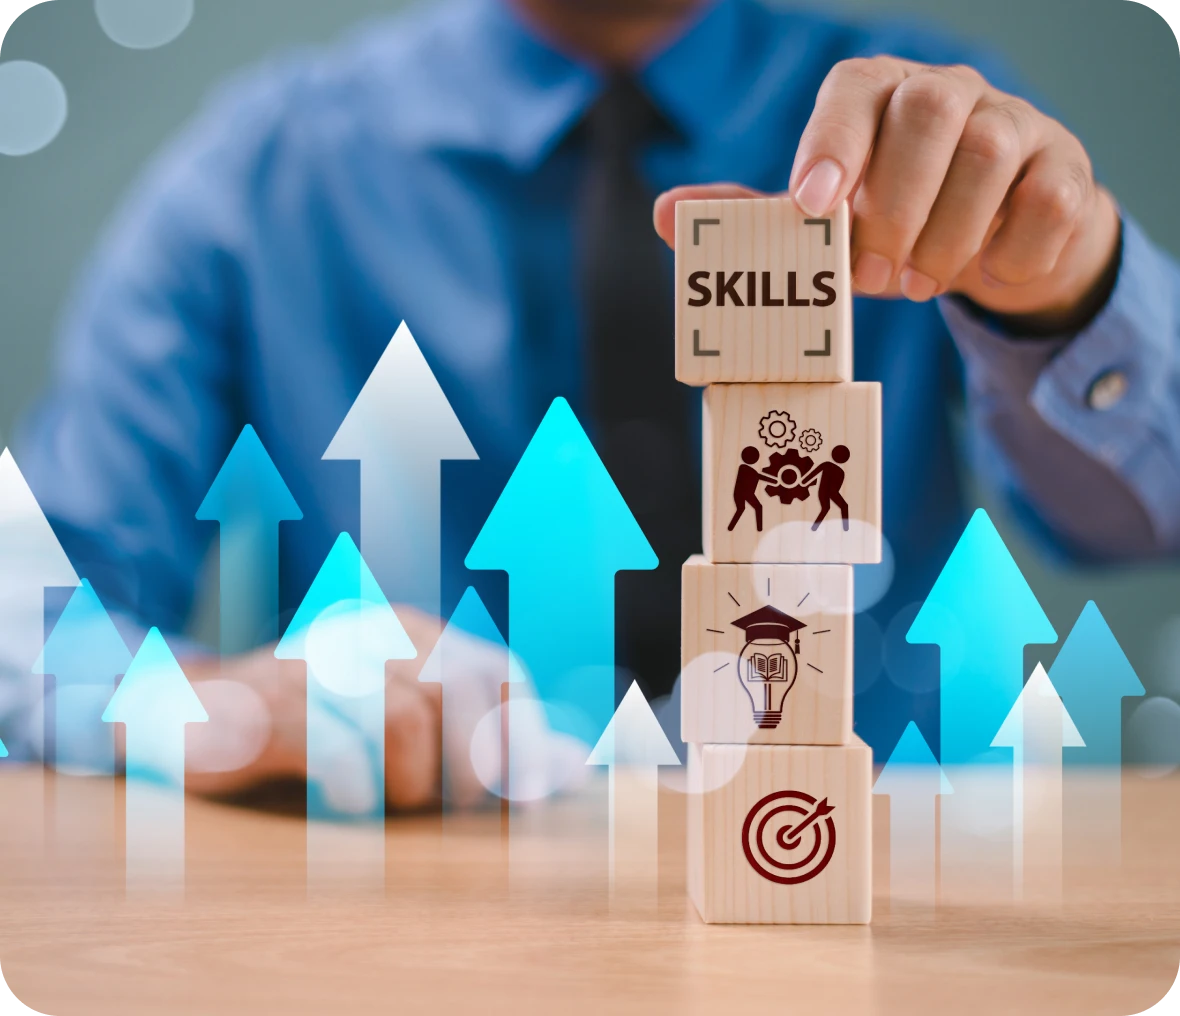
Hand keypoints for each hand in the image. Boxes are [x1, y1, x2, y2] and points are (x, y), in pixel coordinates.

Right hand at [179, 605, 508, 810]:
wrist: (187, 711)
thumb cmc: (316, 723)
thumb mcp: (407, 717)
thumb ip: (485, 739)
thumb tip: (573, 768)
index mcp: (414, 631)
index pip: (501, 674)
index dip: (521, 738)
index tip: (517, 795)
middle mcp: (369, 636)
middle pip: (461, 694)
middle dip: (469, 769)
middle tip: (444, 806)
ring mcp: (315, 665)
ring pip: (403, 719)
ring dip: (410, 783)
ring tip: (388, 802)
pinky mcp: (262, 708)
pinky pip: (335, 747)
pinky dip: (353, 787)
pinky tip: (344, 800)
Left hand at [654, 57, 1121, 330]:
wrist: (994, 242)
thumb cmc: (893, 225)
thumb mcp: (823, 223)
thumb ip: (754, 216)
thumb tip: (666, 215)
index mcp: (878, 97)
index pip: (854, 89)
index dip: (834, 141)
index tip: (815, 204)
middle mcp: (948, 93)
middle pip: (929, 111)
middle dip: (894, 206)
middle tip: (874, 274)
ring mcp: (1015, 124)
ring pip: (990, 153)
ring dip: (947, 236)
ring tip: (919, 282)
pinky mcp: (1065, 169)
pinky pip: (1048, 200)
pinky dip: (1011, 251)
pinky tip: (984, 273)